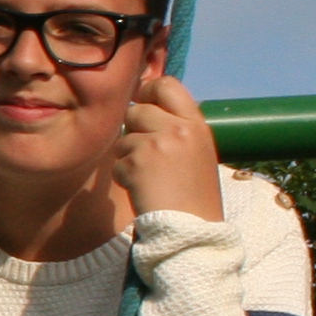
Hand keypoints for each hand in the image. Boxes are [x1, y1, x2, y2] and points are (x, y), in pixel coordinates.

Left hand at [113, 72, 222, 221]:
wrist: (193, 231)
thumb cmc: (193, 198)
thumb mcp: (197, 153)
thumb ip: (177, 129)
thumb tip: (145, 105)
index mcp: (197, 124)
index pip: (168, 84)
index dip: (149, 91)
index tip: (143, 103)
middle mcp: (179, 128)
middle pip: (137, 110)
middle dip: (133, 130)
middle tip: (145, 155)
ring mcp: (158, 143)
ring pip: (124, 137)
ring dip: (128, 158)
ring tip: (150, 179)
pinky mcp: (139, 162)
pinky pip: (118, 162)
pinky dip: (125, 178)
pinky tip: (144, 191)